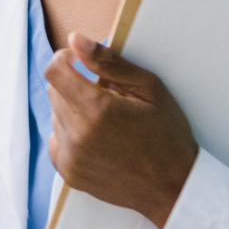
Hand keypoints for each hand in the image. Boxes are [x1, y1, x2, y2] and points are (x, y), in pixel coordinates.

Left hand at [45, 33, 197, 227]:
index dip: (64, 59)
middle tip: (106, 94)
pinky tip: (97, 138)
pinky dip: (71, 134)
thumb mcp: (149, 89)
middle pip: (55, 92)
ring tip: (106, 120)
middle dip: (75, 85)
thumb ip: (109, 62)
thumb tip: (75, 40)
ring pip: (55, 115)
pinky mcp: (68, 172)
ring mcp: (71, 157)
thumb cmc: (168, 135)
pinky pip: (56, 140)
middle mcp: (78, 134)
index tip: (79, 61)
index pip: (55, 71)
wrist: (173, 188)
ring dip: (74, 110)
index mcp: (97, 109)